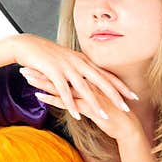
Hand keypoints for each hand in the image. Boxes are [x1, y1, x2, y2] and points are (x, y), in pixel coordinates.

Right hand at [11, 33, 138, 120]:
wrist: (27, 45)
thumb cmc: (46, 54)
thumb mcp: (67, 60)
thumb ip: (79, 69)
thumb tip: (88, 78)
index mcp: (84, 61)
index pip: (107, 75)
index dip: (121, 86)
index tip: (134, 96)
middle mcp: (79, 63)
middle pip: (101, 81)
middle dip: (115, 95)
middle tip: (127, 108)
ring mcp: (67, 67)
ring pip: (85, 88)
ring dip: (95, 103)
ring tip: (105, 116)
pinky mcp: (53, 72)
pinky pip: (64, 91)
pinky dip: (70, 104)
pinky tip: (76, 115)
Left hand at [29, 77, 142, 140]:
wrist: (126, 126)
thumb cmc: (112, 113)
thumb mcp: (98, 99)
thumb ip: (87, 93)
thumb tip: (75, 90)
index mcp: (89, 80)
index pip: (66, 71)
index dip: (50, 68)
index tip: (36, 64)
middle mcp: (87, 84)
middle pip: (60, 75)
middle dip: (42, 70)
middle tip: (26, 66)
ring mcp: (87, 95)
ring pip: (60, 86)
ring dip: (42, 82)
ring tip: (27, 77)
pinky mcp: (87, 107)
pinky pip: (66, 102)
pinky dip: (51, 99)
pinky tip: (38, 96)